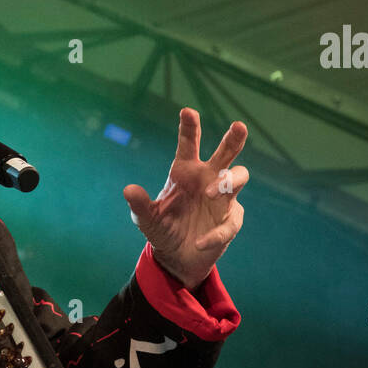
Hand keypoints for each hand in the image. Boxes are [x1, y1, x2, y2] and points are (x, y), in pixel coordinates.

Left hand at [123, 107, 248, 289]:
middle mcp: (208, 178)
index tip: (187, 111)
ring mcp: (223, 198)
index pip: (189, 144)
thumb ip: (139, 205)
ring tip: (211, 193)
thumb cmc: (163, 228)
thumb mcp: (146, 219)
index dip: (189, 127)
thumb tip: (128, 189)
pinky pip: (229, 223)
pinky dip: (215, 233)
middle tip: (238, 126)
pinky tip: (200, 241)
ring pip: (238, 178)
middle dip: (233, 139)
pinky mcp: (231, 220)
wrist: (177, 256)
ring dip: (227, 181)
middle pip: (226, 153)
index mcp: (186, 171)